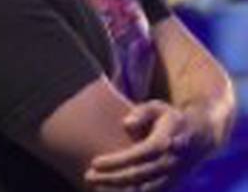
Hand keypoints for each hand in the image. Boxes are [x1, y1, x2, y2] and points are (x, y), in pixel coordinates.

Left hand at [85, 100, 209, 190]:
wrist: (203, 136)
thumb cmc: (172, 118)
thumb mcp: (158, 107)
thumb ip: (142, 112)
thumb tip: (125, 124)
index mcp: (164, 142)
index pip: (137, 155)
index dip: (116, 161)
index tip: (94, 162)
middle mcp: (168, 163)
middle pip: (137, 176)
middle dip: (111, 178)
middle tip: (88, 176)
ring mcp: (171, 178)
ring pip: (142, 190)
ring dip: (118, 191)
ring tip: (96, 187)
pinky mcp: (171, 186)